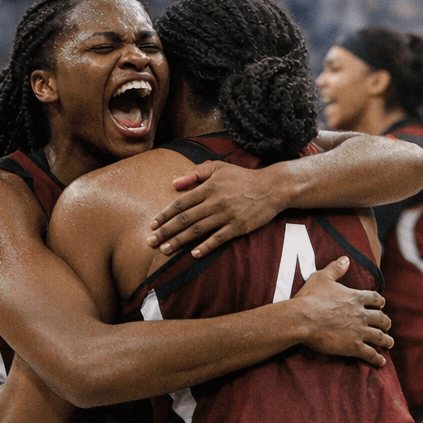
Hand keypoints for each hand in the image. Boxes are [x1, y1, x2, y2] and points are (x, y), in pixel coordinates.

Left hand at [147, 161, 283, 258]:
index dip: (164, 215)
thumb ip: (195, 173)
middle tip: (151, 242)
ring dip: (180, 241)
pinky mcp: (238, 226)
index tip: (152, 225)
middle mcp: (215, 202)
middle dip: (166, 231)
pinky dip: (205, 246)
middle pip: (185, 219)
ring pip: (198, 230)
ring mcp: (227, 215)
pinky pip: (219, 238)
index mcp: (208, 187)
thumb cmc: (243, 177)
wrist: (272, 187)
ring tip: (165, 250)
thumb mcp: (219, 168)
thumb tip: (173, 182)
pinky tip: (193, 254)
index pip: (181, 203)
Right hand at [293, 256, 393, 364]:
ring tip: (389, 343)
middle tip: (387, 325)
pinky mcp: (353, 346)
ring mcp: (359, 331)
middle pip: (381, 318)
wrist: (302, 319)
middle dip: (386, 322)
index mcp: (356, 297)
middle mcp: (362, 314)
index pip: (374, 299)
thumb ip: (336, 268)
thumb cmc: (310, 298)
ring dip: (386, 340)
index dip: (379, 302)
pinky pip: (370, 354)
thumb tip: (346, 258)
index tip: (381, 304)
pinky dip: (377, 359)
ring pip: (379, 336)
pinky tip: (381, 362)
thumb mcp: (322, 277)